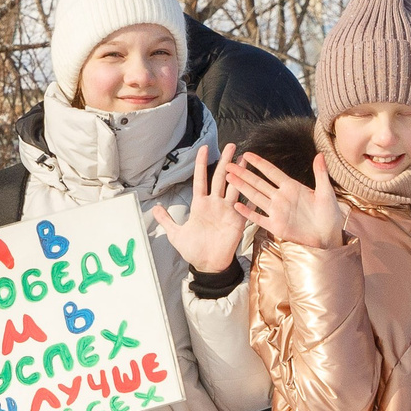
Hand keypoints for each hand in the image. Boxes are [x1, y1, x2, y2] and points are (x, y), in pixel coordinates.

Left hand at [150, 143, 250, 272]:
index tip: (204, 148)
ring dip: (240, 173)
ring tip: (245, 158)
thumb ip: (166, 220)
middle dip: (226, 161)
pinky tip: (256, 183)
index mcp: (200, 204)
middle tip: (232, 145)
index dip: (202, 163)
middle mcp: (215, 204)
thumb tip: (154, 208)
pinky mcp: (238, 220)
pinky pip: (245, 205)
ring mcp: (228, 211)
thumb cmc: (193, 250)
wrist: (208, 265)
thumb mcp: (176, 234)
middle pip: (221, 178)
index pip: (201, 179)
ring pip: (235, 187)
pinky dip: (251, 195)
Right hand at [224, 147, 344, 248]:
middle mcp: (281, 197)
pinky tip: (236, 206)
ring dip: (242, 188)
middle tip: (229, 165)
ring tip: (229, 178)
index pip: (271, 172)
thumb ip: (320, 173)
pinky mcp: (276, 226)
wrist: (329, 235)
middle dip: (243, 174)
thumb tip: (320, 154)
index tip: (247, 155)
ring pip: (255, 197)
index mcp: (292, 187)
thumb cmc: (330, 213)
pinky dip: (247, 213)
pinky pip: (258, 218)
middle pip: (258, 183)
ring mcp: (277, 212)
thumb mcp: (326, 191)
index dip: (259, 163)